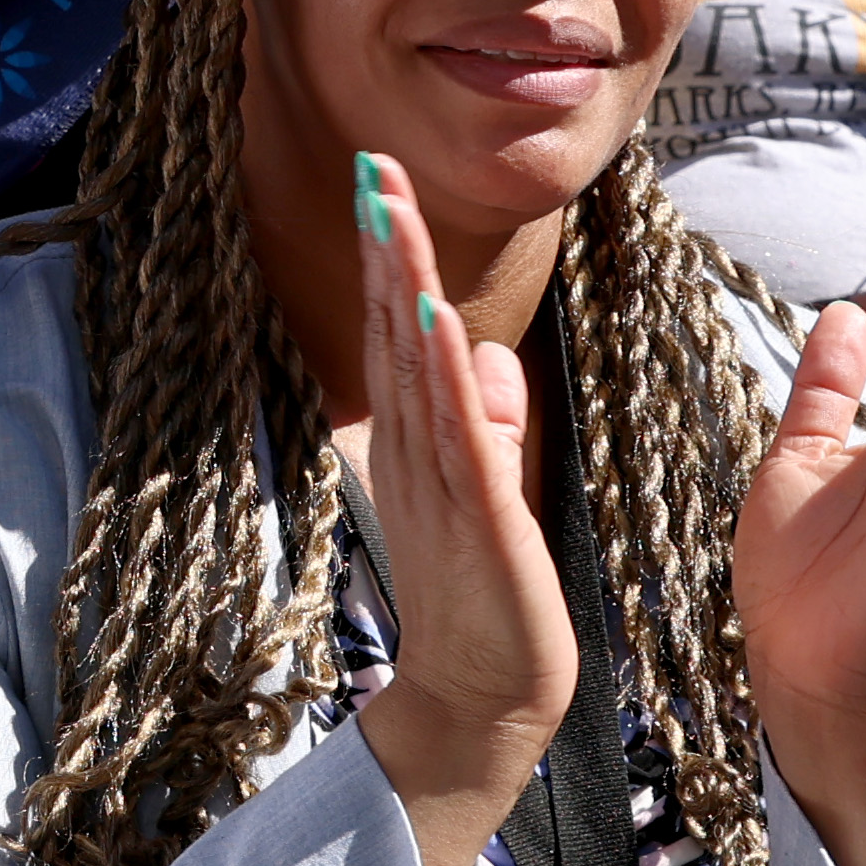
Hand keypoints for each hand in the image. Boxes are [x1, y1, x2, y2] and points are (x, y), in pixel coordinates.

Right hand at [346, 148, 577, 827]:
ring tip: (393, 212)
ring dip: (402, 286)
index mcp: (416, 442)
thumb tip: (492, 355)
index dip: (387, 256)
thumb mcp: (490, 493)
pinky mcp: (479, 517)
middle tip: (372, 167)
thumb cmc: (486, 600)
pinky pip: (459, 433)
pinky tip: (435, 317)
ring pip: (417, 365)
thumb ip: (488, 422)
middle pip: (393, 331)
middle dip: (384, 246)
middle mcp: (415, 451)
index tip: (382, 183)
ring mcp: (441, 482)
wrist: (482, 699)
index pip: (398, 332)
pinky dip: (446, 373)